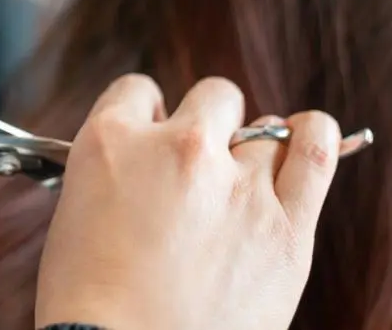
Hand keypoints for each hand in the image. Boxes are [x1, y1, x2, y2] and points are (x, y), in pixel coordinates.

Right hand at [35, 75, 343, 329]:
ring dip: (256, 147)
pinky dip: (313, 138)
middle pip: (212, 99)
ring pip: (266, 128)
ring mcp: (237, 185)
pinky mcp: (285, 228)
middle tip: (197, 170)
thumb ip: (119, 170)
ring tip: (249, 176)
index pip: (138, 91)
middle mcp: (178, 149)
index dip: (147, 117)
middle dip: (206, 127)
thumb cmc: (90, 301)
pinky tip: (305, 140)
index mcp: (112, 142)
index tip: (152, 140)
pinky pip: (315, 152)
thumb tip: (153, 160)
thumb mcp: (77, 212)